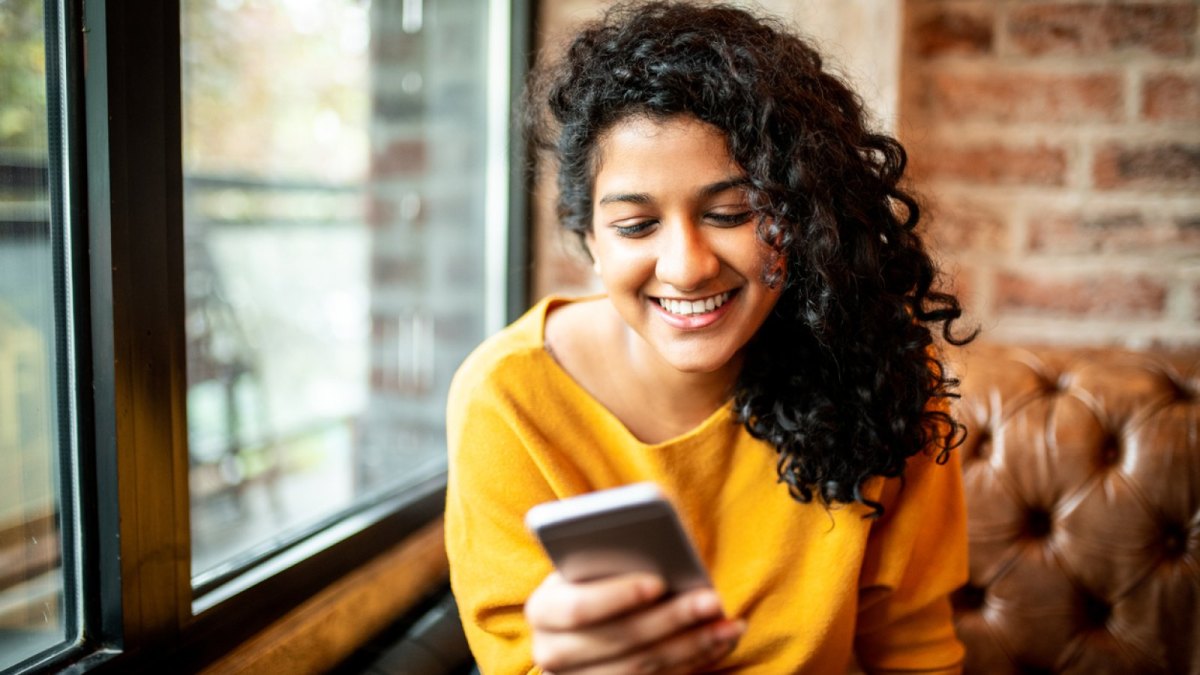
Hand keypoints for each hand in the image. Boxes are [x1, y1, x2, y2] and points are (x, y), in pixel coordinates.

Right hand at [524, 572, 744, 673]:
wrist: (584, 625)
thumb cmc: (593, 578)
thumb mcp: (591, 562)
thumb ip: (611, 550)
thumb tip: (657, 521)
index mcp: (543, 610)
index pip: (577, 608)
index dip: (617, 596)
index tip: (658, 581)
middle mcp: (552, 653)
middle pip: (619, 641)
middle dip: (670, 620)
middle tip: (712, 599)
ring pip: (640, 669)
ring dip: (692, 645)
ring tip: (728, 623)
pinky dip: (693, 662)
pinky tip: (720, 640)